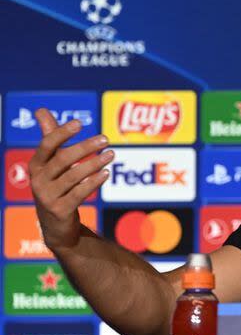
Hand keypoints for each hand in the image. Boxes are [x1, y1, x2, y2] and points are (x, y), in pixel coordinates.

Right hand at [29, 108, 113, 252]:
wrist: (55, 224)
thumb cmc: (55, 186)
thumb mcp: (50, 163)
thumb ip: (49, 137)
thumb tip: (40, 109)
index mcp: (35, 165)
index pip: (46, 145)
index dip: (61, 133)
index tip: (80, 123)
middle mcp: (38, 180)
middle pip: (63, 159)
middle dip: (85, 147)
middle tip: (105, 138)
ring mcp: (47, 196)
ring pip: (73, 176)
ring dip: (94, 163)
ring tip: (111, 154)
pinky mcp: (60, 210)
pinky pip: (79, 193)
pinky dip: (93, 182)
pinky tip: (106, 173)